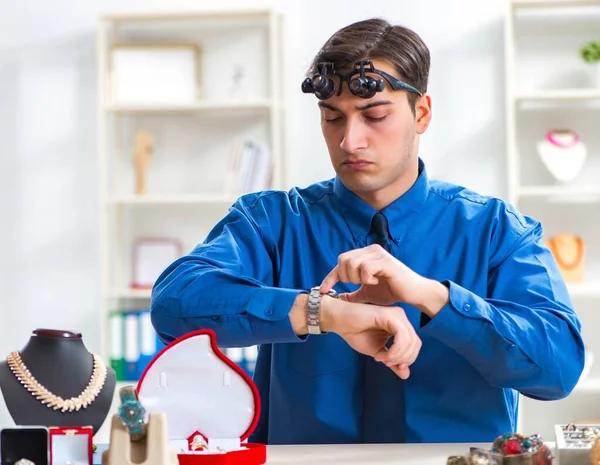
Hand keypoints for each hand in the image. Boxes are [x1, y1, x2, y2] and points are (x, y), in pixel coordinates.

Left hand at [320, 244, 448, 317]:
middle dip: (345, 276)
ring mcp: (378, 254)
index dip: (330, 277)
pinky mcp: (386, 261)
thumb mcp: (367, 294)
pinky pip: (366, 268)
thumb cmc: (391, 291)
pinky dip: (367, 278)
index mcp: (365, 255)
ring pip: (353, 262)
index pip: (341, 261)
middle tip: (357, 285)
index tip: (324, 290)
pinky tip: (375, 282)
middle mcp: (370, 250)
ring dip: (356, 277)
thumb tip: (338, 299)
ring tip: (367, 284)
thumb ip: (353, 294)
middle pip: (343, 259)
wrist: (413, 293)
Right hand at [320, 297, 421, 378]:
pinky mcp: (389, 315)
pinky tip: (381, 354)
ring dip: (397, 356)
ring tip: (381, 358)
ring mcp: (396, 315)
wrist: (339, 320)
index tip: (389, 364)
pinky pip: (402, 337)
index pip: (415, 345)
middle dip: (402, 359)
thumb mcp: (377, 351)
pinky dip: (394, 351)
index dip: (406, 359)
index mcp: (400, 325)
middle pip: (416, 344)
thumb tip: (406, 375)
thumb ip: (392, 361)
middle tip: (385, 362)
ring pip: (411, 341)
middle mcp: (401, 318)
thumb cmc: (356, 332)